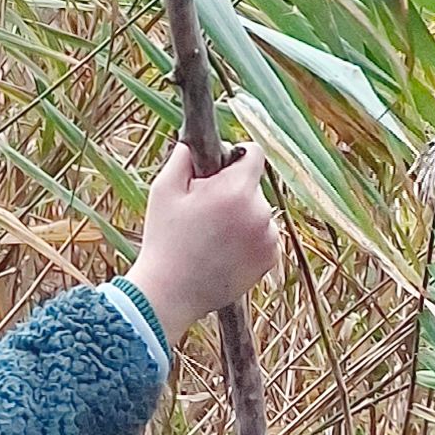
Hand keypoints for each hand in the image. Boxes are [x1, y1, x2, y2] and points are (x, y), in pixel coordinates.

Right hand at [125, 135, 279, 346]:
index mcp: (237, 190)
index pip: (254, 153)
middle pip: (253, 186)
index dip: (234, 157)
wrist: (170, 294)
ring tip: (211, 238)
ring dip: (241, 217)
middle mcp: (260, 212)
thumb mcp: (163, 189)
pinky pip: (263, 236)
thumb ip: (183, 156)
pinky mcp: (270, 259)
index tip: (217, 171)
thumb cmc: (164, 240)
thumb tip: (195, 141)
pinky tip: (223, 253)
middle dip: (232, 192)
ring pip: (258, 212)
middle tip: (203, 213)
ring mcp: (268, 237)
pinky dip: (248, 240)